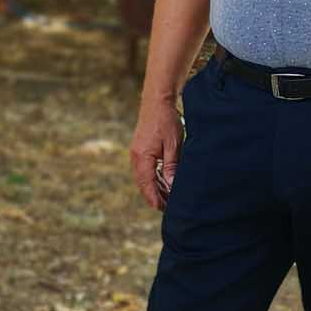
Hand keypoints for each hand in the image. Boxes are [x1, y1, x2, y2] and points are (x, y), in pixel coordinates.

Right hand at [128, 92, 183, 211]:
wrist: (156, 101)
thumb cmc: (166, 121)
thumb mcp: (173, 145)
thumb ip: (171, 167)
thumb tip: (171, 186)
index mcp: (142, 157)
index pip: (147, 184)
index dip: (154, 198)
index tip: (162, 209)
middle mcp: (136, 157)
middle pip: (143, 183)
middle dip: (154, 196)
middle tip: (167, 208)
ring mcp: (137, 153)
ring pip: (144, 177)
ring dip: (154, 188)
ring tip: (167, 198)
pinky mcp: (140, 149)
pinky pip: (145, 169)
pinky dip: (153, 178)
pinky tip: (163, 182)